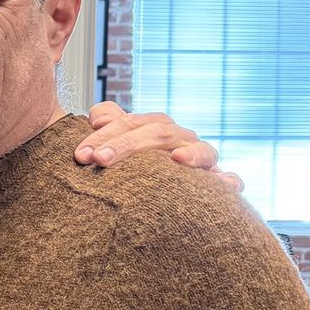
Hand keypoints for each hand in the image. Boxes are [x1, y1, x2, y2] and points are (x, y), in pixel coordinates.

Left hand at [76, 101, 243, 190]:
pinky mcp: (215, 180)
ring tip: (176, 160)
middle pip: (157, 132)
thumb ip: (106, 124)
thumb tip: (98, 118)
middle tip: (98, 160)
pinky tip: (225, 185)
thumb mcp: (112, 143)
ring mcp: (199, 157)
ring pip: (200, 149)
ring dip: (189, 155)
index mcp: (152, 126)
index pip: (129, 121)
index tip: (81, 154)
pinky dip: (228, 180)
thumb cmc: (126, 165)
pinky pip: (228, 179)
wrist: (152, 192)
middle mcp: (177, 137)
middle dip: (127, 144)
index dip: (105, 133)